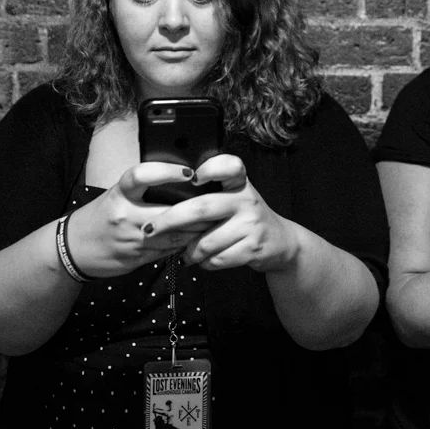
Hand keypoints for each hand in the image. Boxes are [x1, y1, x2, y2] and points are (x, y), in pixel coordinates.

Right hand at [67, 162, 212, 277]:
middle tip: (216, 203)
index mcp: (119, 193)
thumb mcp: (116, 194)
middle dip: (195, 211)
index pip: (142, 175)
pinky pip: (168, 251)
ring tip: (215, 220)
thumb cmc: (102, 214)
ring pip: (173, 235)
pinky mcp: (138, 258)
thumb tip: (181, 178)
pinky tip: (198, 238)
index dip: (167, 172)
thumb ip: (143, 188)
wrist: (75, 248)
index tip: (189, 172)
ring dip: (196, 229)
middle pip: (168, 212)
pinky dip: (185, 243)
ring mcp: (132, 239)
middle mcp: (125, 215)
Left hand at [144, 154, 301, 272]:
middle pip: (202, 208)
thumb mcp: (234, 195)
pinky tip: (205, 259)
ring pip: (205, 241)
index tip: (192, 177)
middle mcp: (247, 200)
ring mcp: (251, 225)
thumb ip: (210, 191)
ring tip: (185, 253)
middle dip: (170, 219)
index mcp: (240, 182)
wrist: (279, 241)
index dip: (211, 169)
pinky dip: (204, 263)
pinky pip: (216, 259)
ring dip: (188, 251)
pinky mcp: (253, 248)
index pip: (229, 166)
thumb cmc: (244, 216)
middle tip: (149, 229)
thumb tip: (166, 196)